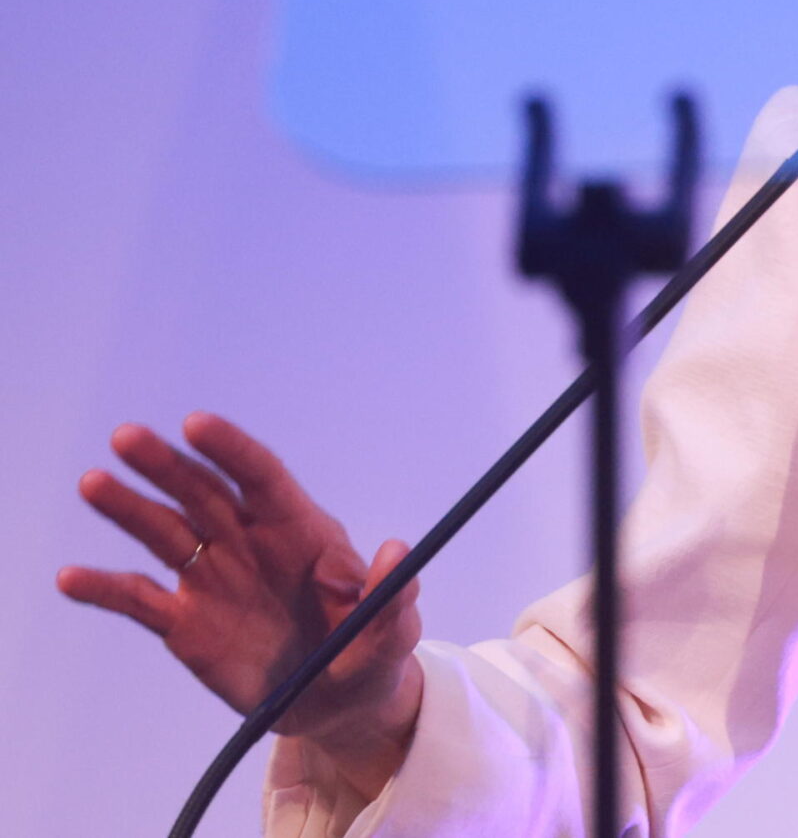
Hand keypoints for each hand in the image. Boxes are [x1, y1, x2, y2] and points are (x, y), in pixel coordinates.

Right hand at [56, 413, 423, 778]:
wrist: (335, 704)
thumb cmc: (370, 654)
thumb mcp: (392, 633)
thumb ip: (391, 595)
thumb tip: (396, 550)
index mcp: (300, 531)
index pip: (260, 476)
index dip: (229, 449)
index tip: (195, 423)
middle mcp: (248, 543)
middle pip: (202, 493)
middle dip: (167, 464)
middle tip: (127, 438)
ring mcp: (212, 578)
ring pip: (164, 532)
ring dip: (128, 507)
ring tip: (94, 483)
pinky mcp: (185, 622)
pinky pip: (139, 599)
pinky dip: (106, 588)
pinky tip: (72, 578)